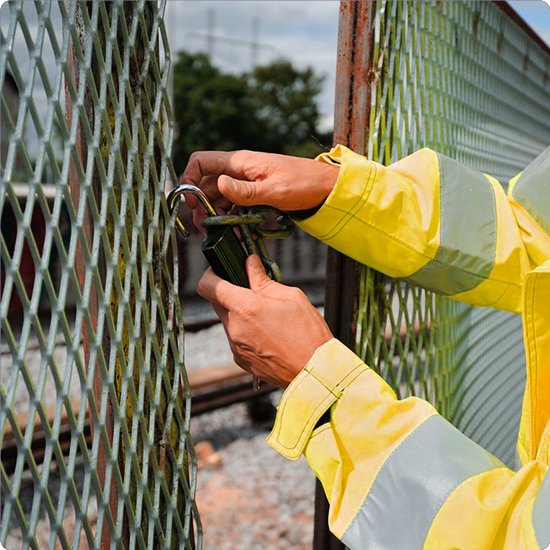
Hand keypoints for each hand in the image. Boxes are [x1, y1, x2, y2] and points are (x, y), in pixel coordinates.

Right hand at [181, 150, 338, 232]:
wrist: (326, 188)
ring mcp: (246, 182)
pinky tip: (233, 232)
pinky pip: (233, 205)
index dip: (189, 179)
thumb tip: (219, 185)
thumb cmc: (304, 183)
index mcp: (240, 162)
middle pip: (206, 183)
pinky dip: (230, 217)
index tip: (191, 203)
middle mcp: (239, 170)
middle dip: (201, 204)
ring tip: (218, 233)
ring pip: (219, 196)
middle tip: (204, 227)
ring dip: (214, 214)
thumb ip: (246, 191)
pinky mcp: (254, 194)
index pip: (201, 161)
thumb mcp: (275, 190)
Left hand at [196, 254, 332, 387]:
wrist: (315, 372)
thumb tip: (250, 264)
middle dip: (231, 294)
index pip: (208, 286)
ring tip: (267, 317)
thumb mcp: (291, 296)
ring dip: (241, 314)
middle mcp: (235, 328)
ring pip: (228, 321)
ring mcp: (236, 347)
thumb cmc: (308, 335)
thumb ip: (263, 280)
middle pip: (217, 303)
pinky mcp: (240, 360)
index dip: (210, 275)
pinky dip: (247, 332)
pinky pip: (236, 338)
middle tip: (254, 292)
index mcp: (245, 308)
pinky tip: (268, 334)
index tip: (220, 272)